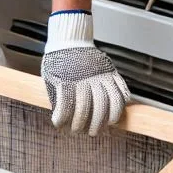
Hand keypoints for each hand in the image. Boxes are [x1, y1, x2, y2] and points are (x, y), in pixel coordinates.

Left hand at [41, 10, 128, 135]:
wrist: (70, 40)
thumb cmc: (58, 62)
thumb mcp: (50, 77)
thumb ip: (56, 97)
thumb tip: (61, 121)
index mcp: (68, 79)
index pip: (67, 105)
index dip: (63, 119)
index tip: (60, 125)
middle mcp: (86, 78)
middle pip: (90, 107)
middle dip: (87, 124)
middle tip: (87, 132)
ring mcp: (101, 75)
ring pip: (111, 101)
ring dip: (109, 117)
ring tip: (106, 125)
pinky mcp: (111, 72)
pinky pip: (122, 90)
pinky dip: (122, 104)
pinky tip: (117, 113)